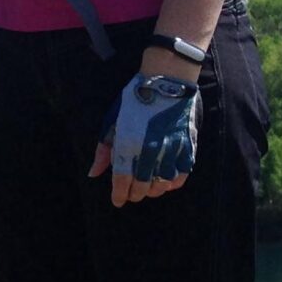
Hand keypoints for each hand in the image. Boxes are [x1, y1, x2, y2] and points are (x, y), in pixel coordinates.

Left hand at [90, 72, 197, 204]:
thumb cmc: (135, 98)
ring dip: (154, 190)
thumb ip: (103, 149)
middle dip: (135, 193)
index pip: (122, 180)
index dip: (119, 195)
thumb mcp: (113, 120)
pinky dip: (174, 182)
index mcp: (128, 144)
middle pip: (142, 186)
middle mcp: (150, 151)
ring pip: (163, 184)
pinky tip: (167, 182)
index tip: (117, 201)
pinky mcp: (188, 146)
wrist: (167, 79)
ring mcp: (171, 149)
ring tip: (148, 188)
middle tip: (132, 194)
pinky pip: (182, 173)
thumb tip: (94, 173)